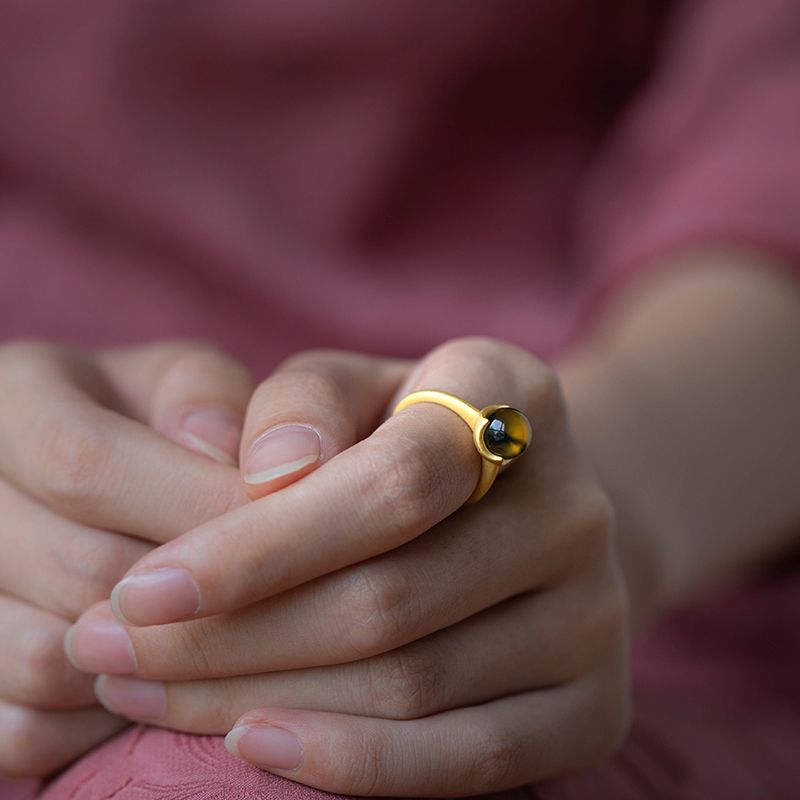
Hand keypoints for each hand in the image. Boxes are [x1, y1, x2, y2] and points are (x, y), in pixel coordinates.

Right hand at [0, 339, 254, 777]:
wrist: (103, 476)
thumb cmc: (164, 420)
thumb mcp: (189, 380)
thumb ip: (210, 398)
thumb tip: (237, 459)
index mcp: (17, 400)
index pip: (84, 463)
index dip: (195, 507)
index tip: (285, 529)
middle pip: (78, 568)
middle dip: (193, 591)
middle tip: (267, 592)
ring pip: (46, 658)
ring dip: (153, 659)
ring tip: (211, 626)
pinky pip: (25, 728)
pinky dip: (100, 720)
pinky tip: (151, 675)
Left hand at [68, 337, 630, 795]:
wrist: (523, 509)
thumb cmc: (406, 434)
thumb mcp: (354, 386)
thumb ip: (302, 402)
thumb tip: (264, 471)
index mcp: (516, 397)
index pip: (394, 481)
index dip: (262, 543)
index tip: (141, 588)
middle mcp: (576, 507)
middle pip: (392, 594)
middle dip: (231, 636)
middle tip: (110, 648)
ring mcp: (598, 614)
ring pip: (415, 682)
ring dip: (263, 698)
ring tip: (146, 692)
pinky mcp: (599, 705)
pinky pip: (474, 758)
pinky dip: (357, 763)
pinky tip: (256, 745)